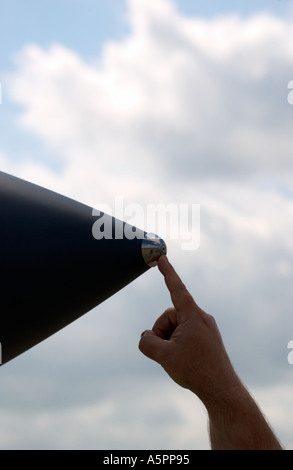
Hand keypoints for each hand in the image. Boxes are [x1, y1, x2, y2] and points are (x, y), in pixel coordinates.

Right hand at [139, 255, 239, 407]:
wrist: (221, 389)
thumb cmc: (195, 370)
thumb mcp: (164, 357)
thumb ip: (146, 342)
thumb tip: (145, 336)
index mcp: (193, 316)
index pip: (177, 289)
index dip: (167, 273)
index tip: (162, 257)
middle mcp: (201, 317)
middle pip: (168, 316)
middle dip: (161, 333)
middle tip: (166, 353)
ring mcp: (204, 327)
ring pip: (175, 327)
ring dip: (169, 341)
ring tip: (177, 359)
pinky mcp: (206, 337)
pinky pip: (184, 334)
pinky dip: (177, 345)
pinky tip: (183, 361)